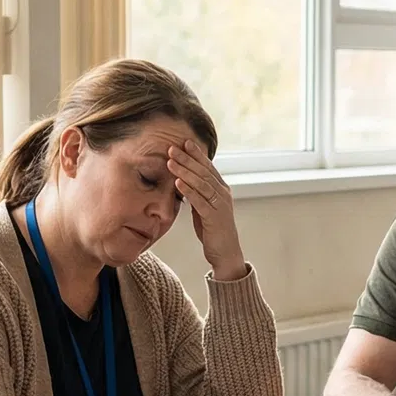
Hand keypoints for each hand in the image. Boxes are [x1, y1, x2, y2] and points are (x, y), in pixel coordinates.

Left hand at [168, 141, 245, 281]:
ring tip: (171, 162)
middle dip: (188, 159)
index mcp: (221, 190)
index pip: (208, 167)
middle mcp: (223, 194)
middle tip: (173, 148)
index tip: (184, 142)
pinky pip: (200, 201)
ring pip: (202, 183)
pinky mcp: (215, 217)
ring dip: (185, 171)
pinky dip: (189, 191)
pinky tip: (177, 183)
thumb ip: (197, 193)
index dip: (196, 154)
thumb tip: (182, 180)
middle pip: (204, 172)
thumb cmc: (212, 230)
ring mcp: (220, 205)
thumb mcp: (203, 207)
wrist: (225, 253)